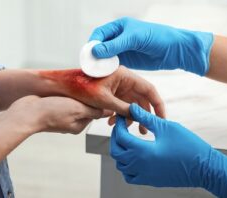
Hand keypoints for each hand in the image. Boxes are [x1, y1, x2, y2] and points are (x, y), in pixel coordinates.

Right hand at [5, 95, 110, 134]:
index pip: (94, 112)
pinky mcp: (53, 109)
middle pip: (85, 107)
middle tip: (87, 85)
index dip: (98, 101)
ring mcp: (61, 116)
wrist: (26, 112)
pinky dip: (66, 95)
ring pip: (74, 103)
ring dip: (76, 95)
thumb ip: (93, 111)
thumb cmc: (52, 111)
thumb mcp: (78, 110)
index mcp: (78, 125)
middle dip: (86, 97)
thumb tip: (109, 112)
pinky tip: (65, 88)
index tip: (99, 89)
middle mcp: (71, 122)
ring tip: (75, 86)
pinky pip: (64, 101)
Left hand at [38, 66, 164, 133]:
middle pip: (140, 98)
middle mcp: (123, 79)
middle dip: (142, 115)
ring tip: (125, 130)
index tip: (162, 119)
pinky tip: (111, 123)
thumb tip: (137, 117)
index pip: (148, 89)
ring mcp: (117, 86)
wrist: (64, 86)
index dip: (157, 105)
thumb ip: (123, 109)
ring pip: (130, 103)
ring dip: (128, 117)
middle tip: (144, 131)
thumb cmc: (81, 87)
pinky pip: (120, 104)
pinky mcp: (110, 92)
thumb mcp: (104, 100)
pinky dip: (118, 114)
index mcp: (124, 75)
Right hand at [90, 17, 213, 75]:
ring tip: (96, 72)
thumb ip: (115, 45)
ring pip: (105, 57)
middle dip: (94, 55)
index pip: (100, 33)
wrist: (174, 50)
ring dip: (100, 64)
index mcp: (119, 27)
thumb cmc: (157, 37)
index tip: (89, 53)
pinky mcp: (127, 61)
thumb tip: (96, 51)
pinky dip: (108, 69)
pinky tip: (105, 75)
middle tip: (89, 65)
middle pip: (100, 46)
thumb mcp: (134, 38)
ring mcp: (122, 50)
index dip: (93, 43)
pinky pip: (113, 65)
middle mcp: (118, 38)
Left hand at [111, 103, 226, 196]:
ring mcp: (144, 175)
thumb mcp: (166, 127)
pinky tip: (132, 156)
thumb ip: (146, 118)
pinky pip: (129, 176)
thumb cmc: (188, 145)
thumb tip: (132, 107)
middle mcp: (140, 165)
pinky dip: (126, 166)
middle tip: (120, 127)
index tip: (122, 116)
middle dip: (115, 137)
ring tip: (126, 140)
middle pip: (116, 151)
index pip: (120, 136)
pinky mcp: (149, 181)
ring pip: (120, 165)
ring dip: (119, 151)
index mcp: (142, 151)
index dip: (119, 124)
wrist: (204, 168)